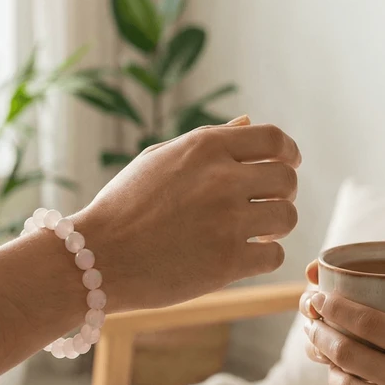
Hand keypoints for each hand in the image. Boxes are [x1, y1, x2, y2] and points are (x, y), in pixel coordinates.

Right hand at [76, 116, 299, 311]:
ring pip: (287, 217)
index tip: (287, 164)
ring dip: (276, 225)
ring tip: (257, 231)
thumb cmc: (123, 207)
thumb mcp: (158, 159)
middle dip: (283, 192)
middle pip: (287, 178)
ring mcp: (227, 221)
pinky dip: (264, 256)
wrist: (96, 257)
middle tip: (267, 205)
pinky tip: (244, 256)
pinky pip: (274, 255)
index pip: (274, 139)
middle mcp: (221, 179)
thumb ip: (208, 140)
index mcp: (205, 147)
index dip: (288, 152)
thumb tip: (248, 122)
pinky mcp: (228, 262)